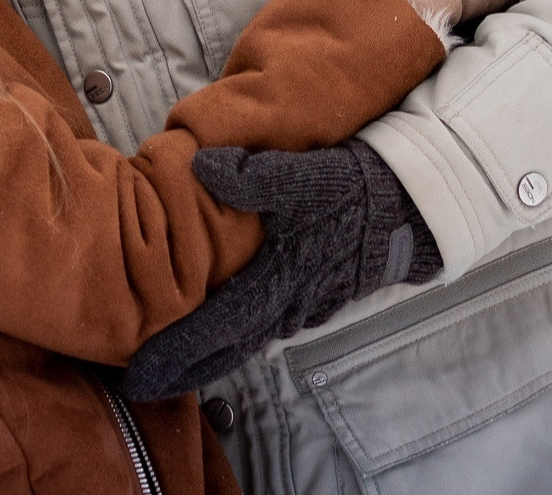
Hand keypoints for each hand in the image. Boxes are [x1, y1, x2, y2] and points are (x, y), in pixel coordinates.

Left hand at [120, 139, 438, 401]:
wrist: (413, 207)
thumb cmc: (355, 193)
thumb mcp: (304, 177)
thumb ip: (251, 176)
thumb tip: (199, 167)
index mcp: (277, 283)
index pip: (214, 332)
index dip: (174, 356)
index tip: (138, 378)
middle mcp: (289, 305)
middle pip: (226, 350)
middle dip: (183, 369)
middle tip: (141, 384)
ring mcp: (305, 306)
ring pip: (248, 338)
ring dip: (211, 351)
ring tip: (173, 356)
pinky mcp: (317, 296)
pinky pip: (268, 323)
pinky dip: (239, 331)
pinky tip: (224, 325)